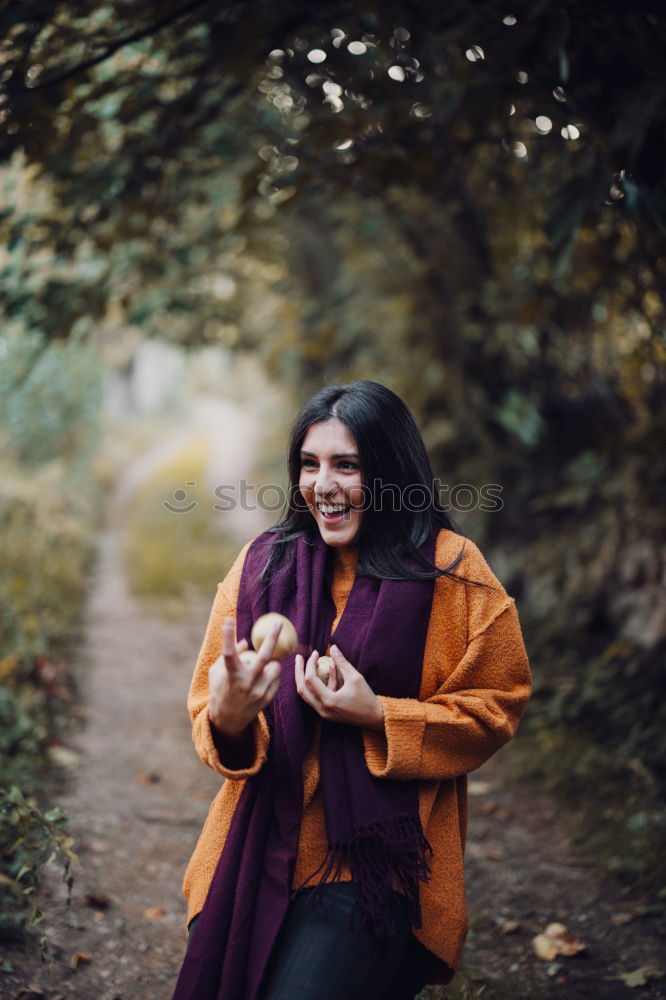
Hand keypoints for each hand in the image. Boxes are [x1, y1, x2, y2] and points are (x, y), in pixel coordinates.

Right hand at [208, 616, 282, 737]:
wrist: (228, 720)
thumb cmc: (220, 690)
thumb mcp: (217, 673)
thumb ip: (231, 655)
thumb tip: (246, 641)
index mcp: (230, 675)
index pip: (229, 653)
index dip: (228, 636)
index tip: (228, 620)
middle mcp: (246, 683)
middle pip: (264, 657)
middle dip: (272, 638)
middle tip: (278, 624)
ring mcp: (258, 691)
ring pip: (275, 667)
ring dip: (272, 662)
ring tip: (265, 665)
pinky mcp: (267, 698)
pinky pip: (277, 679)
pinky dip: (273, 674)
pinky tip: (266, 676)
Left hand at [295, 644, 384, 730]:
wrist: (375, 718)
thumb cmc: (367, 698)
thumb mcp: (355, 678)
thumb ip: (342, 662)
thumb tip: (333, 647)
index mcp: (328, 701)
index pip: (310, 679)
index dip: (310, 664)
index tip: (316, 652)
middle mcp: (322, 709)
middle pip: (302, 689)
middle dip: (299, 672)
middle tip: (299, 657)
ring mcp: (323, 713)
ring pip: (307, 694)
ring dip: (306, 678)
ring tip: (309, 662)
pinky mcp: (327, 713)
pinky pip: (317, 696)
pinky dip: (319, 684)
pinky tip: (329, 669)